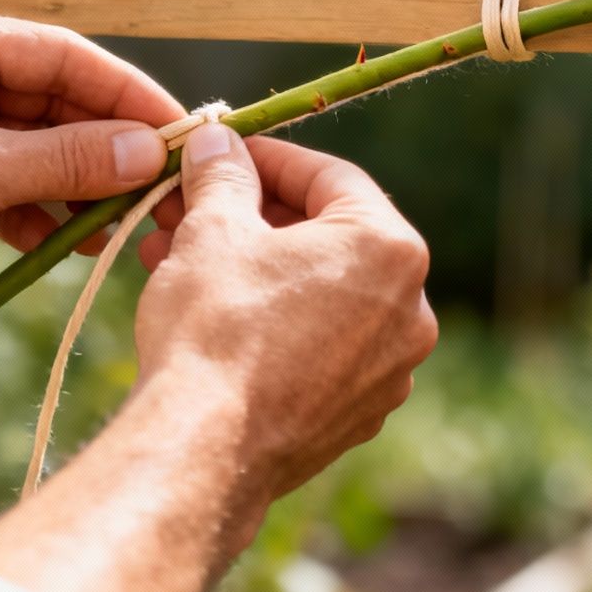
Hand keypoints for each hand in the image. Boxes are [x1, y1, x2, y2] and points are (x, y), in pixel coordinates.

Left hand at [0, 5, 185, 332]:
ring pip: (31, 144)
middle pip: (51, 98)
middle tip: (163, 182)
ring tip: (127, 219)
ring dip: (77, 181)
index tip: (178, 130)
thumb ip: (66, 159)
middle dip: (105, 143)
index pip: (60, 52)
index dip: (126, 93)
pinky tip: (76, 241)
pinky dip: (39, 209)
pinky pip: (5, 181)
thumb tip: (145, 152)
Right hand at [134, 127, 436, 520]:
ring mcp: (390, 369)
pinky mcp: (359, 414)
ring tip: (180, 262)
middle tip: (189, 210)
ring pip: (319, 296)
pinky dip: (274, 325)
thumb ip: (223, 174)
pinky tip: (215, 321)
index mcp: (390, 248)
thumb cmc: (215, 326)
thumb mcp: (212, 229)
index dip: (267, 160)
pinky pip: (319, 348)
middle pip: (326, 238)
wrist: (205, 450)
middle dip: (250, 219)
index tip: (222, 155)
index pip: (330, 177)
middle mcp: (411, 309)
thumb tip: (217, 141)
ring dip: (255, 271)